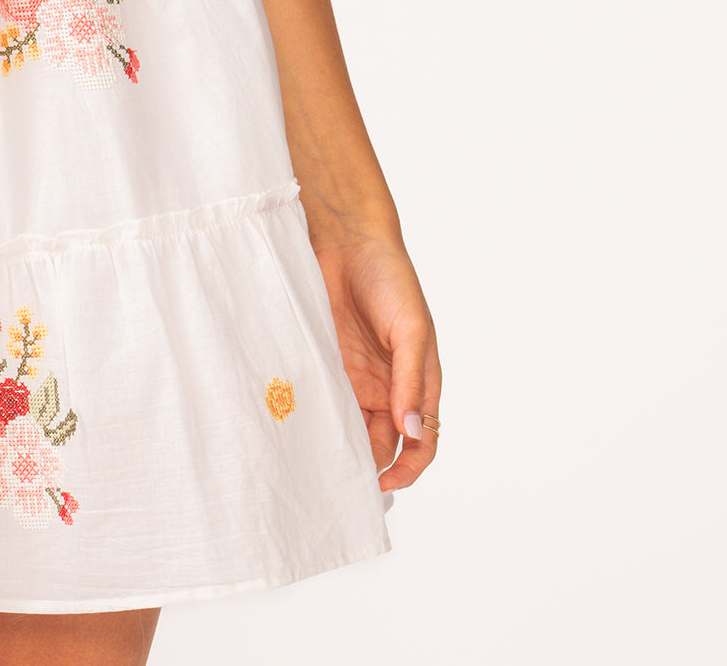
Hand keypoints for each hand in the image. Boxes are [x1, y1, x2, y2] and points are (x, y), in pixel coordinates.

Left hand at [312, 225, 441, 492]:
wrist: (346, 241)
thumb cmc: (390, 278)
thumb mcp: (410, 329)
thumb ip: (410, 380)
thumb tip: (412, 431)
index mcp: (418, 381)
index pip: (421, 440)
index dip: (409, 468)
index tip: (387, 484)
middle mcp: (388, 387)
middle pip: (383, 443)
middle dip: (370, 466)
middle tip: (345, 483)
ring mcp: (355, 378)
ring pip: (351, 429)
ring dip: (341, 447)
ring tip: (322, 464)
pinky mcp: (326, 365)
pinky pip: (324, 403)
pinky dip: (317, 420)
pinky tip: (304, 430)